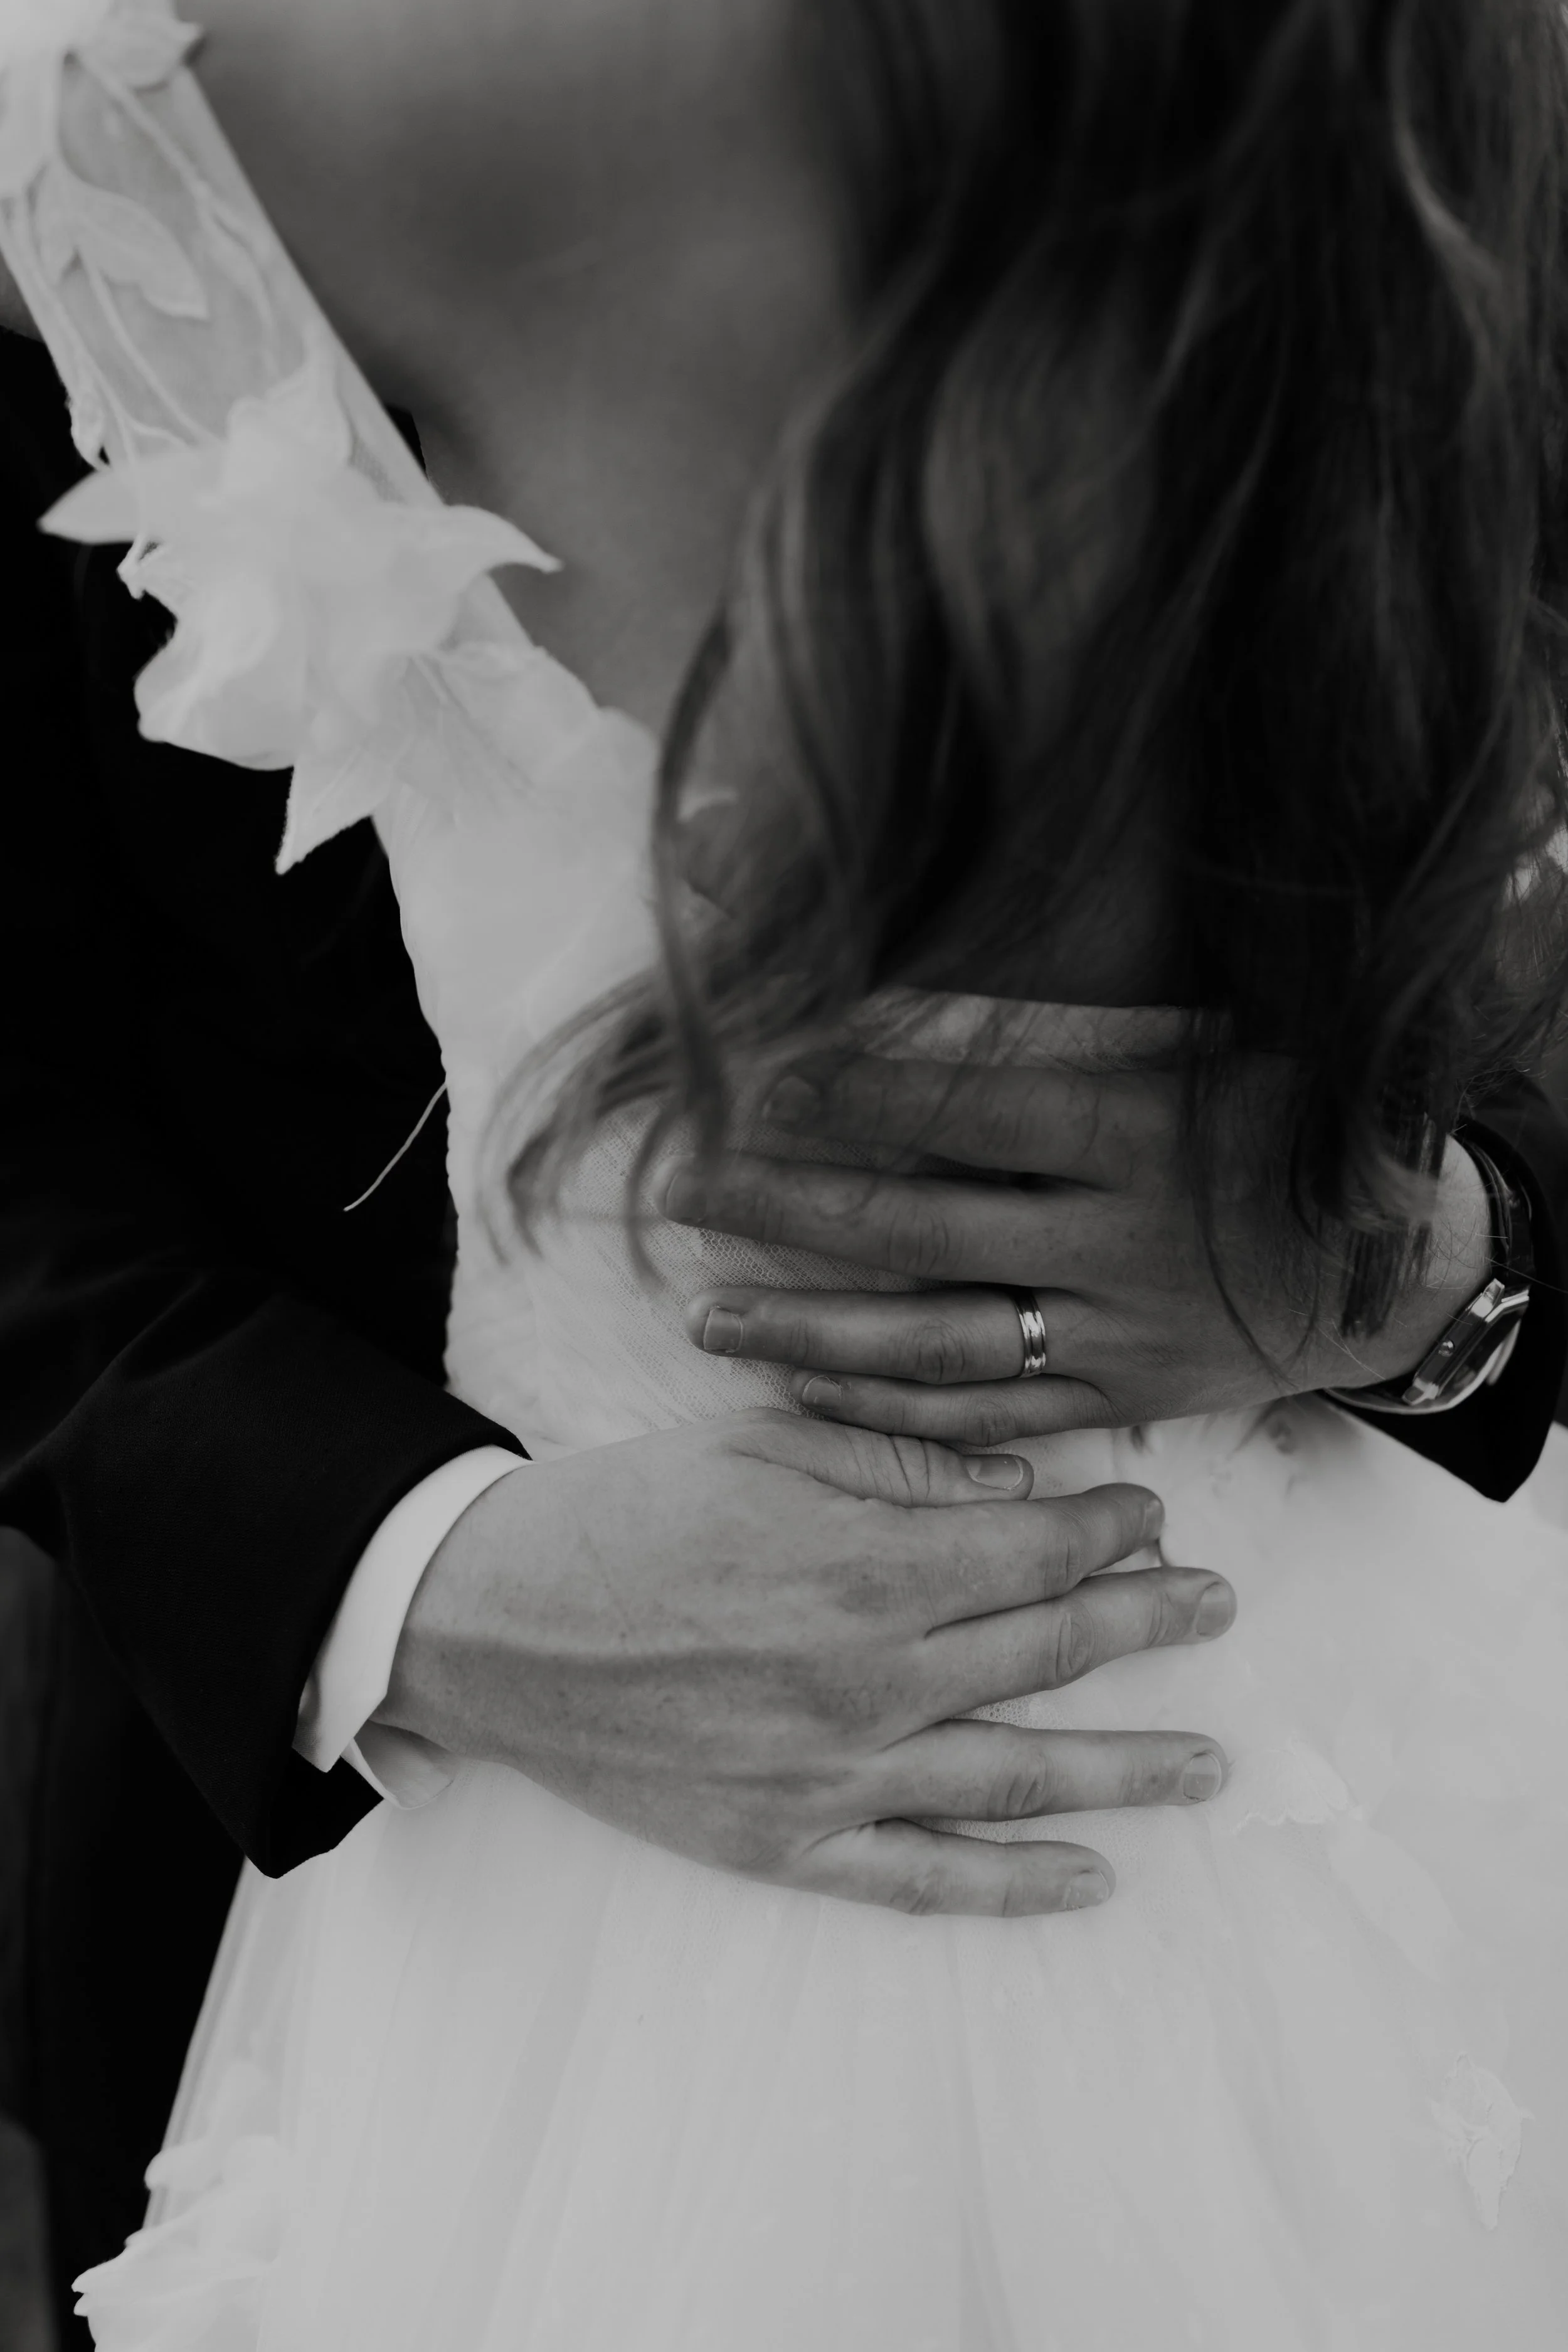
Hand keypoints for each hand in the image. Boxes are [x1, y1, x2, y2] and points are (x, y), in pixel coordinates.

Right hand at [380, 1411, 1235, 1916]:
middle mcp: (868, 1681)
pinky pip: (924, 1881)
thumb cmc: (626, 1514)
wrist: (495, 1622)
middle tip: (1217, 1607)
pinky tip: (1094, 1879)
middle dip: (1148, 1623)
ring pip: (1018, 1776)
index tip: (1150, 1517)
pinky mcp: (785, 1844)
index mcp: (864, 1568)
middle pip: (1047, 1653)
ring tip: (1211, 1762)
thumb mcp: (761, 1444)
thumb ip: (900, 1463)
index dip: (1108, 1532)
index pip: (1032, 1552)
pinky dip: (1016, 1886)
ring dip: (1128, 1767)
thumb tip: (1018, 1486)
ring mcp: (831, 1775)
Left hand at [667, 1052, 1493, 1443]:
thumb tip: (914, 996)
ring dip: (810, 1326)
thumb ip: (1074, 1041)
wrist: (1399, 1266)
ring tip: (705, 1311)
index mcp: (1137, 1135)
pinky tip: (803, 1383)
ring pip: (934, 1340)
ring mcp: (1114, 1331)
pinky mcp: (1118, 1397)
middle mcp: (1114, 1240)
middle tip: (679, 1190)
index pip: (970, 1114)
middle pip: (919, 1229)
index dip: (857, 1098)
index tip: (756, 1081)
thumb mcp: (1205, 1052)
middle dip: (788, 1210)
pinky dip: (891, 1407)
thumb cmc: (1284, 1133)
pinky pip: (988, 1414)